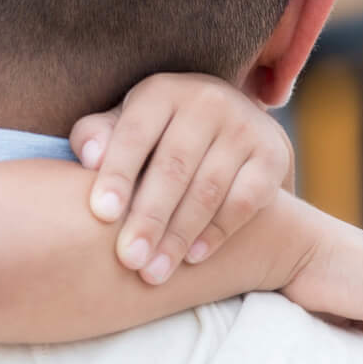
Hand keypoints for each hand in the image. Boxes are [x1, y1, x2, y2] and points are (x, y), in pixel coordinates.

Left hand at [71, 73, 290, 284]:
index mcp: (160, 92)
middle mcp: (206, 100)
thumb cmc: (155, 132)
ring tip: (153, 271)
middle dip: (149, 218)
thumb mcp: (123, 124)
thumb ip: (97, 135)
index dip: (117, 174)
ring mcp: (244, 126)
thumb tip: (90, 157)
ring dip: (180, 235)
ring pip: (209, 189)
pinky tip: (193, 257)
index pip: (134, 135)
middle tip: (129, 260)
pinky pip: (246, 200)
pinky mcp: (273, 153)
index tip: (101, 214)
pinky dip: (218, 231)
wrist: (227, 122)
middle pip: (173, 168)